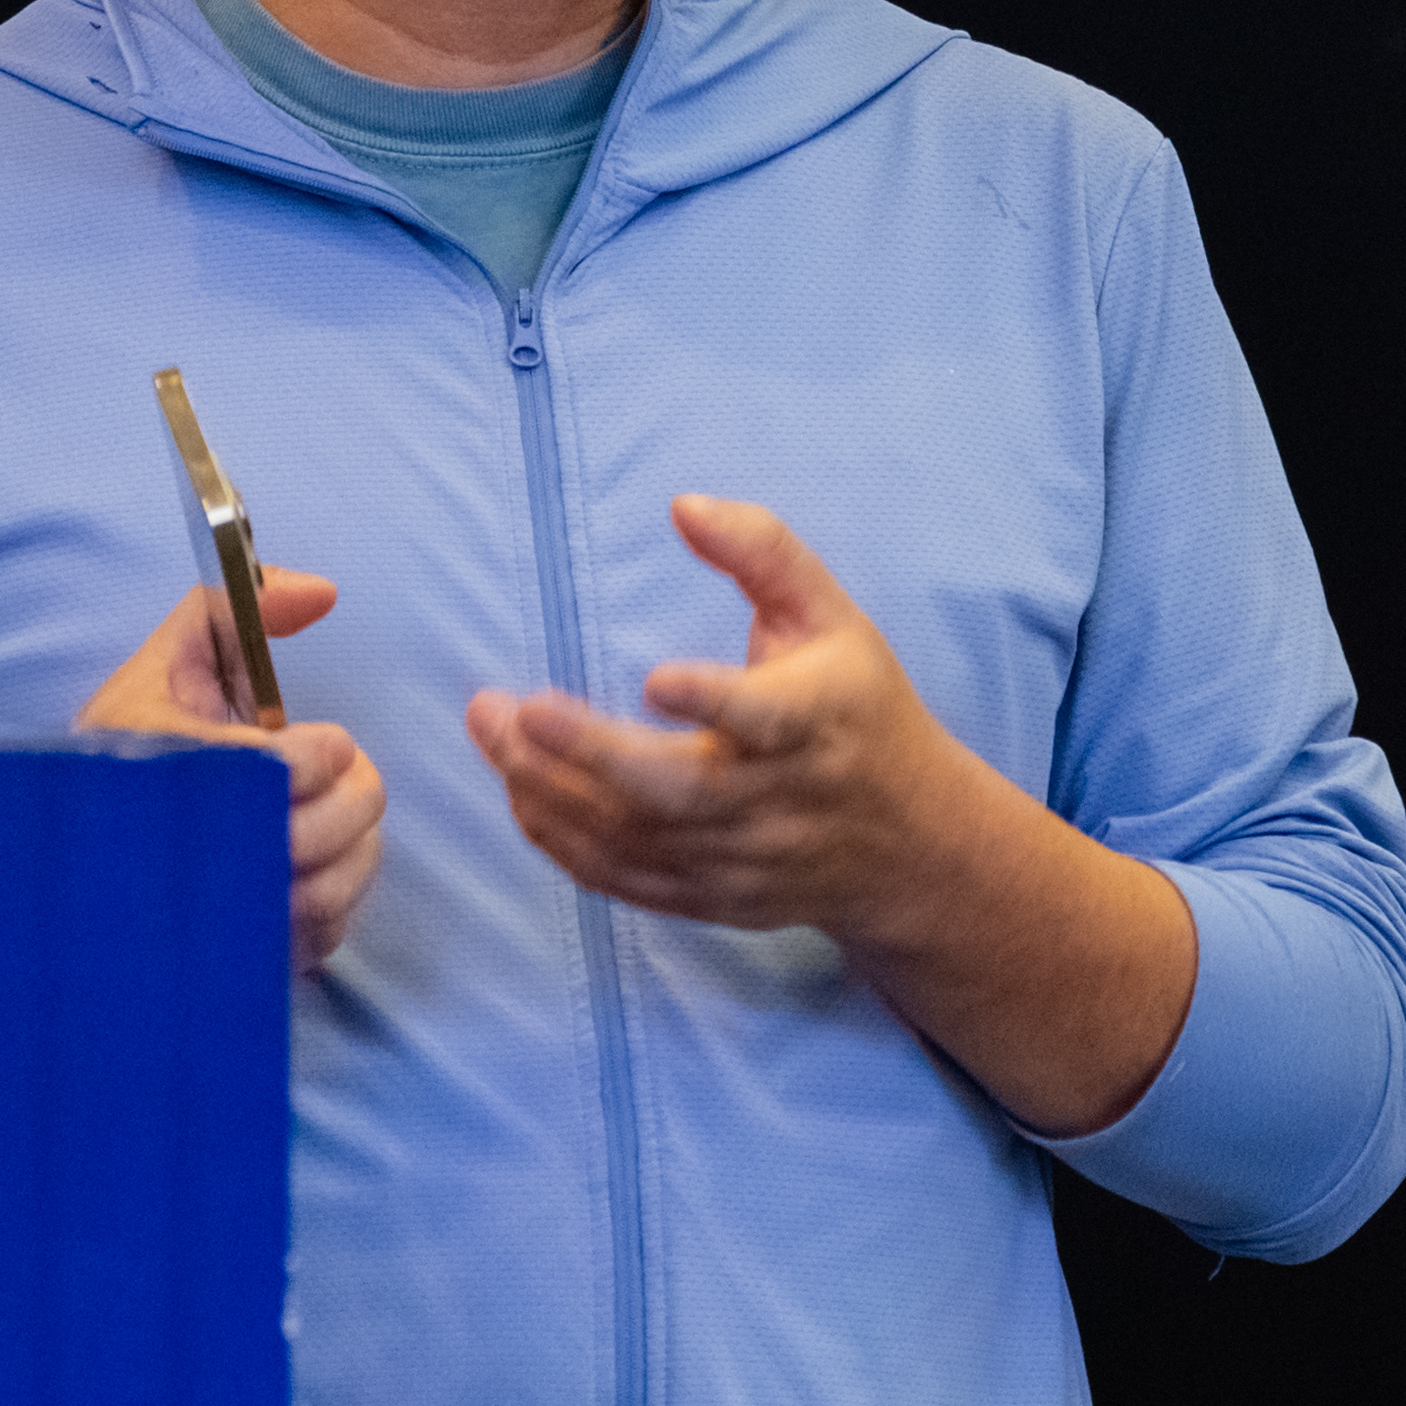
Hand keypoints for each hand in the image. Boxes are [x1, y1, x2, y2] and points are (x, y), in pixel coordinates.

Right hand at [79, 565, 384, 975]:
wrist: (79, 850)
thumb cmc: (137, 744)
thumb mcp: (174, 658)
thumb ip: (240, 609)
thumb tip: (322, 592)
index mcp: (162, 764)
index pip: (271, 771)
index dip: (315, 756)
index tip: (322, 744)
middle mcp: (181, 850)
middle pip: (311, 837)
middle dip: (350, 798)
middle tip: (342, 778)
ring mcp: (211, 913)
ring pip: (324, 895)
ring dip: (353, 850)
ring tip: (335, 820)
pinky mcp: (237, 955)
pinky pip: (320, 937)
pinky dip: (338, 900)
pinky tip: (314, 870)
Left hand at [466, 497, 1196, 1134]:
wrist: (911, 845)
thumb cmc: (859, 709)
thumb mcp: (833, 618)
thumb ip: (763, 552)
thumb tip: (681, 505)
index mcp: (816, 722)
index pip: (765, 719)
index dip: (713, 704)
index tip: (655, 679)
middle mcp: (778, 801)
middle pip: (677, 794)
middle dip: (585, 755)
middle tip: (506, 711)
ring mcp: (744, 860)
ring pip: (638, 840)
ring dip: (553, 794)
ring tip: (494, 736)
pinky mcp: (716, 899)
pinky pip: (628, 882)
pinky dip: (567, 845)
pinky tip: (523, 795)